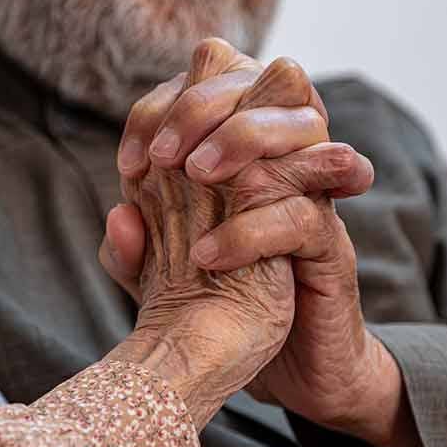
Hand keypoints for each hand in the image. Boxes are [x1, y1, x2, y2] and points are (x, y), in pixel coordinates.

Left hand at [105, 40, 317, 427]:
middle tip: (161, 159)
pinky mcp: (330, 246)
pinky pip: (303, 214)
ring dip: (241, 138)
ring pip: (303, 122)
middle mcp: (283, 162)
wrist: (282, 368)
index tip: (128, 163)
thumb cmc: (221, 308)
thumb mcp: (164, 279)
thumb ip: (134, 250)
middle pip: (265, 77)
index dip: (163, 107)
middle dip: (202, 105)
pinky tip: (207, 255)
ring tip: (193, 176)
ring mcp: (312, 198)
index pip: (214, 80)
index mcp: (241, 155)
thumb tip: (117, 216)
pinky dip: (252, 229)